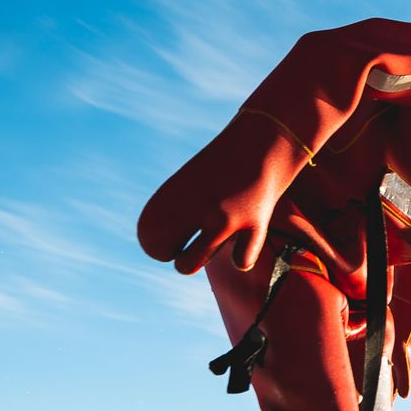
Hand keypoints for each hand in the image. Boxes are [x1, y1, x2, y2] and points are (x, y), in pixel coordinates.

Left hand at [137, 114, 307, 274]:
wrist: (263, 146)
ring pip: (188, 264)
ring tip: (200, 252)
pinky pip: (240, 262)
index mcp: (174, 191)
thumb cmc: (221, 170)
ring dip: (189, 263)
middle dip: (168, 254)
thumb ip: (176, 216)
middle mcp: (193, 205)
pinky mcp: (254, 227)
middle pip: (160, 251)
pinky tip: (243, 246)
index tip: (170, 237)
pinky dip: (242, 259)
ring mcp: (224, 219)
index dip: (155, 242)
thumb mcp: (189, 186)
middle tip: (179, 249)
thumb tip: (182, 260)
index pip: (147, 235)